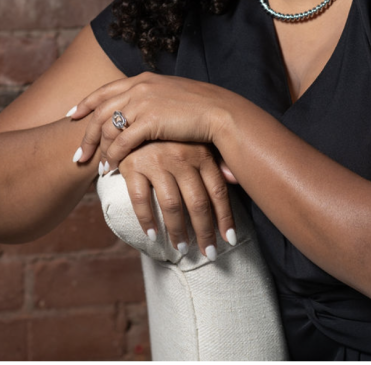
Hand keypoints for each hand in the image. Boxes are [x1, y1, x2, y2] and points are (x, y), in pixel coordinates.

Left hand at [67, 73, 228, 169]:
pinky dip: (113, 156)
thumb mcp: (172, 95)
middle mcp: (139, 87)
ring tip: (96, 166)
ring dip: (99, 149)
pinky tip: (111, 169)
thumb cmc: (202, 108)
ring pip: (108, 128)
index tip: (73, 115)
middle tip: (78, 154)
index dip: (86, 103)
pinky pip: (122, 142)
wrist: (220, 112)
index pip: (106, 90)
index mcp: (144, 79)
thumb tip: (144, 110)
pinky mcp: (149, 120)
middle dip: (86, 134)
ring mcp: (143, 102)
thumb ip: (154, 98)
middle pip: (100, 111)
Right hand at [118, 141, 236, 258]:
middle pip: (197, 202)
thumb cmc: (174, 136)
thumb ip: (216, 161)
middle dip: (205, 231)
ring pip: (171, 205)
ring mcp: (157, 161)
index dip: (225, 217)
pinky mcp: (133, 165)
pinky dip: (147, 220)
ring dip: (177, 231)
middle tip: (210, 253)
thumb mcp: (197, 143)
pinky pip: (141, 199)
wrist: (137, 117)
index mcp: (201, 153)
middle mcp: (181, 156)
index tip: (229, 240)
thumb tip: (237, 179)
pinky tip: (153, 235)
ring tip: (182, 248)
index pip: (217, 191)